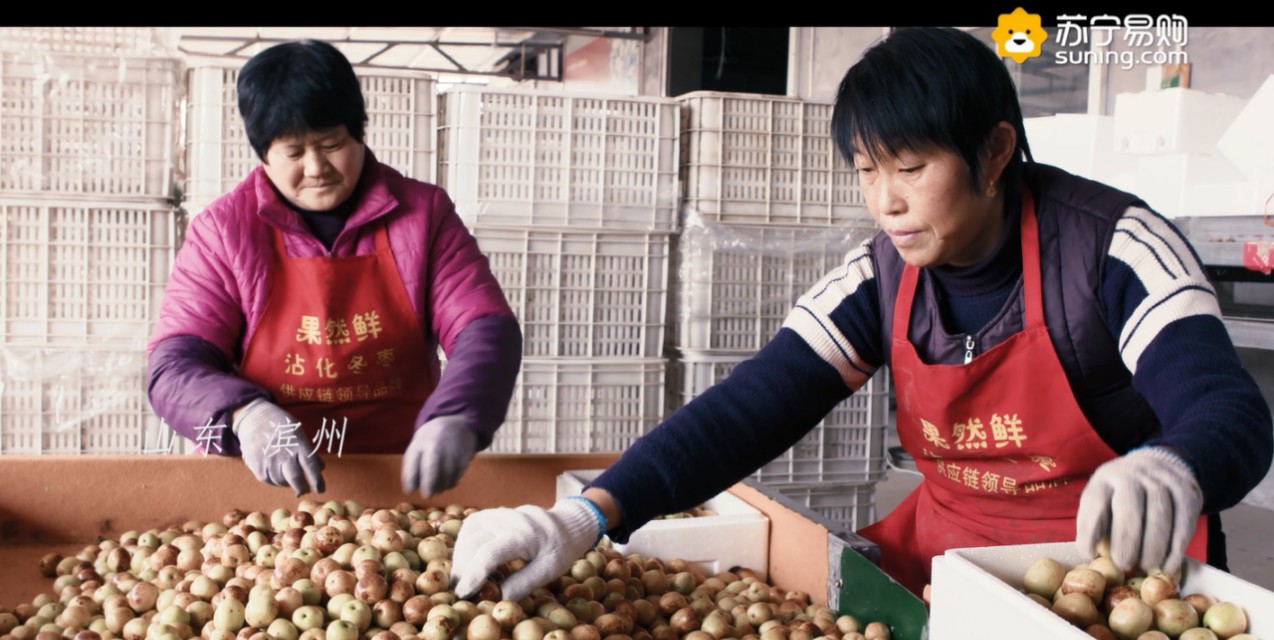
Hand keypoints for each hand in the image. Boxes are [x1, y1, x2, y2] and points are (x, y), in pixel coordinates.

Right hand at [233, 399, 325, 496]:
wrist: (254, 419)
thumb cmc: (281, 426)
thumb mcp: (298, 433)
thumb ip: (309, 451)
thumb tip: (321, 468)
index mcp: (297, 444)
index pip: (311, 467)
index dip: (317, 481)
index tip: (320, 490)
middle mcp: (283, 454)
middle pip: (296, 479)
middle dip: (302, 488)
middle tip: (306, 490)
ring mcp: (269, 461)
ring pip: (282, 482)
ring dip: (288, 483)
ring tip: (289, 475)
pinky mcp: (257, 467)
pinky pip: (270, 481)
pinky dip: (276, 480)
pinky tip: (277, 472)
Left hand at [401, 415, 478, 495]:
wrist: (458, 423)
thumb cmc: (432, 438)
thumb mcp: (419, 443)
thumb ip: (413, 462)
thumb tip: (411, 487)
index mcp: (421, 442)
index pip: (413, 462)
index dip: (410, 479)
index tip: (409, 490)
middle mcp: (437, 445)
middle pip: (432, 468)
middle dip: (429, 485)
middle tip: (427, 495)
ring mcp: (452, 451)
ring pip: (446, 475)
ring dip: (441, 486)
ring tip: (437, 490)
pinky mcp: (464, 457)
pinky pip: (457, 474)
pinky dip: (452, 482)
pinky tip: (448, 483)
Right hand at [451, 497, 603, 601]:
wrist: (565, 524)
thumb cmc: (559, 550)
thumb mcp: (548, 571)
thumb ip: (522, 584)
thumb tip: (495, 600)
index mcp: (525, 534)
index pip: (490, 553)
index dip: (473, 575)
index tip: (463, 594)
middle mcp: (509, 519)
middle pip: (473, 543)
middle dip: (463, 570)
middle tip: (462, 593)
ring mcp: (499, 513)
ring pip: (468, 533)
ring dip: (460, 558)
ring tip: (464, 579)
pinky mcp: (492, 513)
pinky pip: (470, 528)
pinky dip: (464, 546)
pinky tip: (469, 562)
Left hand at [1076, 447, 1202, 573]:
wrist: (1160, 463)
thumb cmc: (1123, 493)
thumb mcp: (1104, 498)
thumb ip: (1096, 523)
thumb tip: (1090, 557)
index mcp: (1105, 478)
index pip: (1095, 503)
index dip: (1090, 531)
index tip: (1089, 555)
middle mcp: (1132, 475)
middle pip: (1129, 508)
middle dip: (1126, 540)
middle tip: (1124, 564)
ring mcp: (1161, 481)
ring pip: (1159, 516)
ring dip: (1153, 547)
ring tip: (1146, 566)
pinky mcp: (1186, 492)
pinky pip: (1183, 522)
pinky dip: (1176, 548)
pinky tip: (1168, 565)